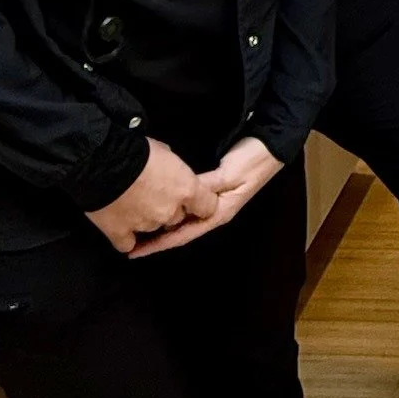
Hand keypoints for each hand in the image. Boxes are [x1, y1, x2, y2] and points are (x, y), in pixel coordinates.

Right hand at [86, 139, 217, 254]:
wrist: (102, 162)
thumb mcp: (165, 151)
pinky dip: (125, 237)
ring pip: (153, 229)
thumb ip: (174, 169)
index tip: (193, 200)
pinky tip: (120, 227)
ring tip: (131, 203)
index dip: (200, 203)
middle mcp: (170, 211)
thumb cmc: (137, 150)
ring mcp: (146, 225)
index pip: (208, 207)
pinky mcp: (121, 233)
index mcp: (187, 190)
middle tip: (153, 195)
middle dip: (169, 209)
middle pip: (177, 219)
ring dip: (146, 219)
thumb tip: (169, 172)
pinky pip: (128, 244)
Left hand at [128, 138, 282, 257]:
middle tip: (128, 242)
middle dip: (156, 239)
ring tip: (137, 227)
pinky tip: (158, 207)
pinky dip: (170, 210)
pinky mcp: (211, 191)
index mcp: (219, 213)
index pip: (184, 234)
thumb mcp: (230, 174)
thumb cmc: (252, 161)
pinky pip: (185, 207)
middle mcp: (214, 212)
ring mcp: (213, 203)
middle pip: (180, 231)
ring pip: (182, 220)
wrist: (269, 146)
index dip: (160, 244)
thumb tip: (182, 197)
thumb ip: (206, 186)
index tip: (136, 251)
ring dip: (161, 226)